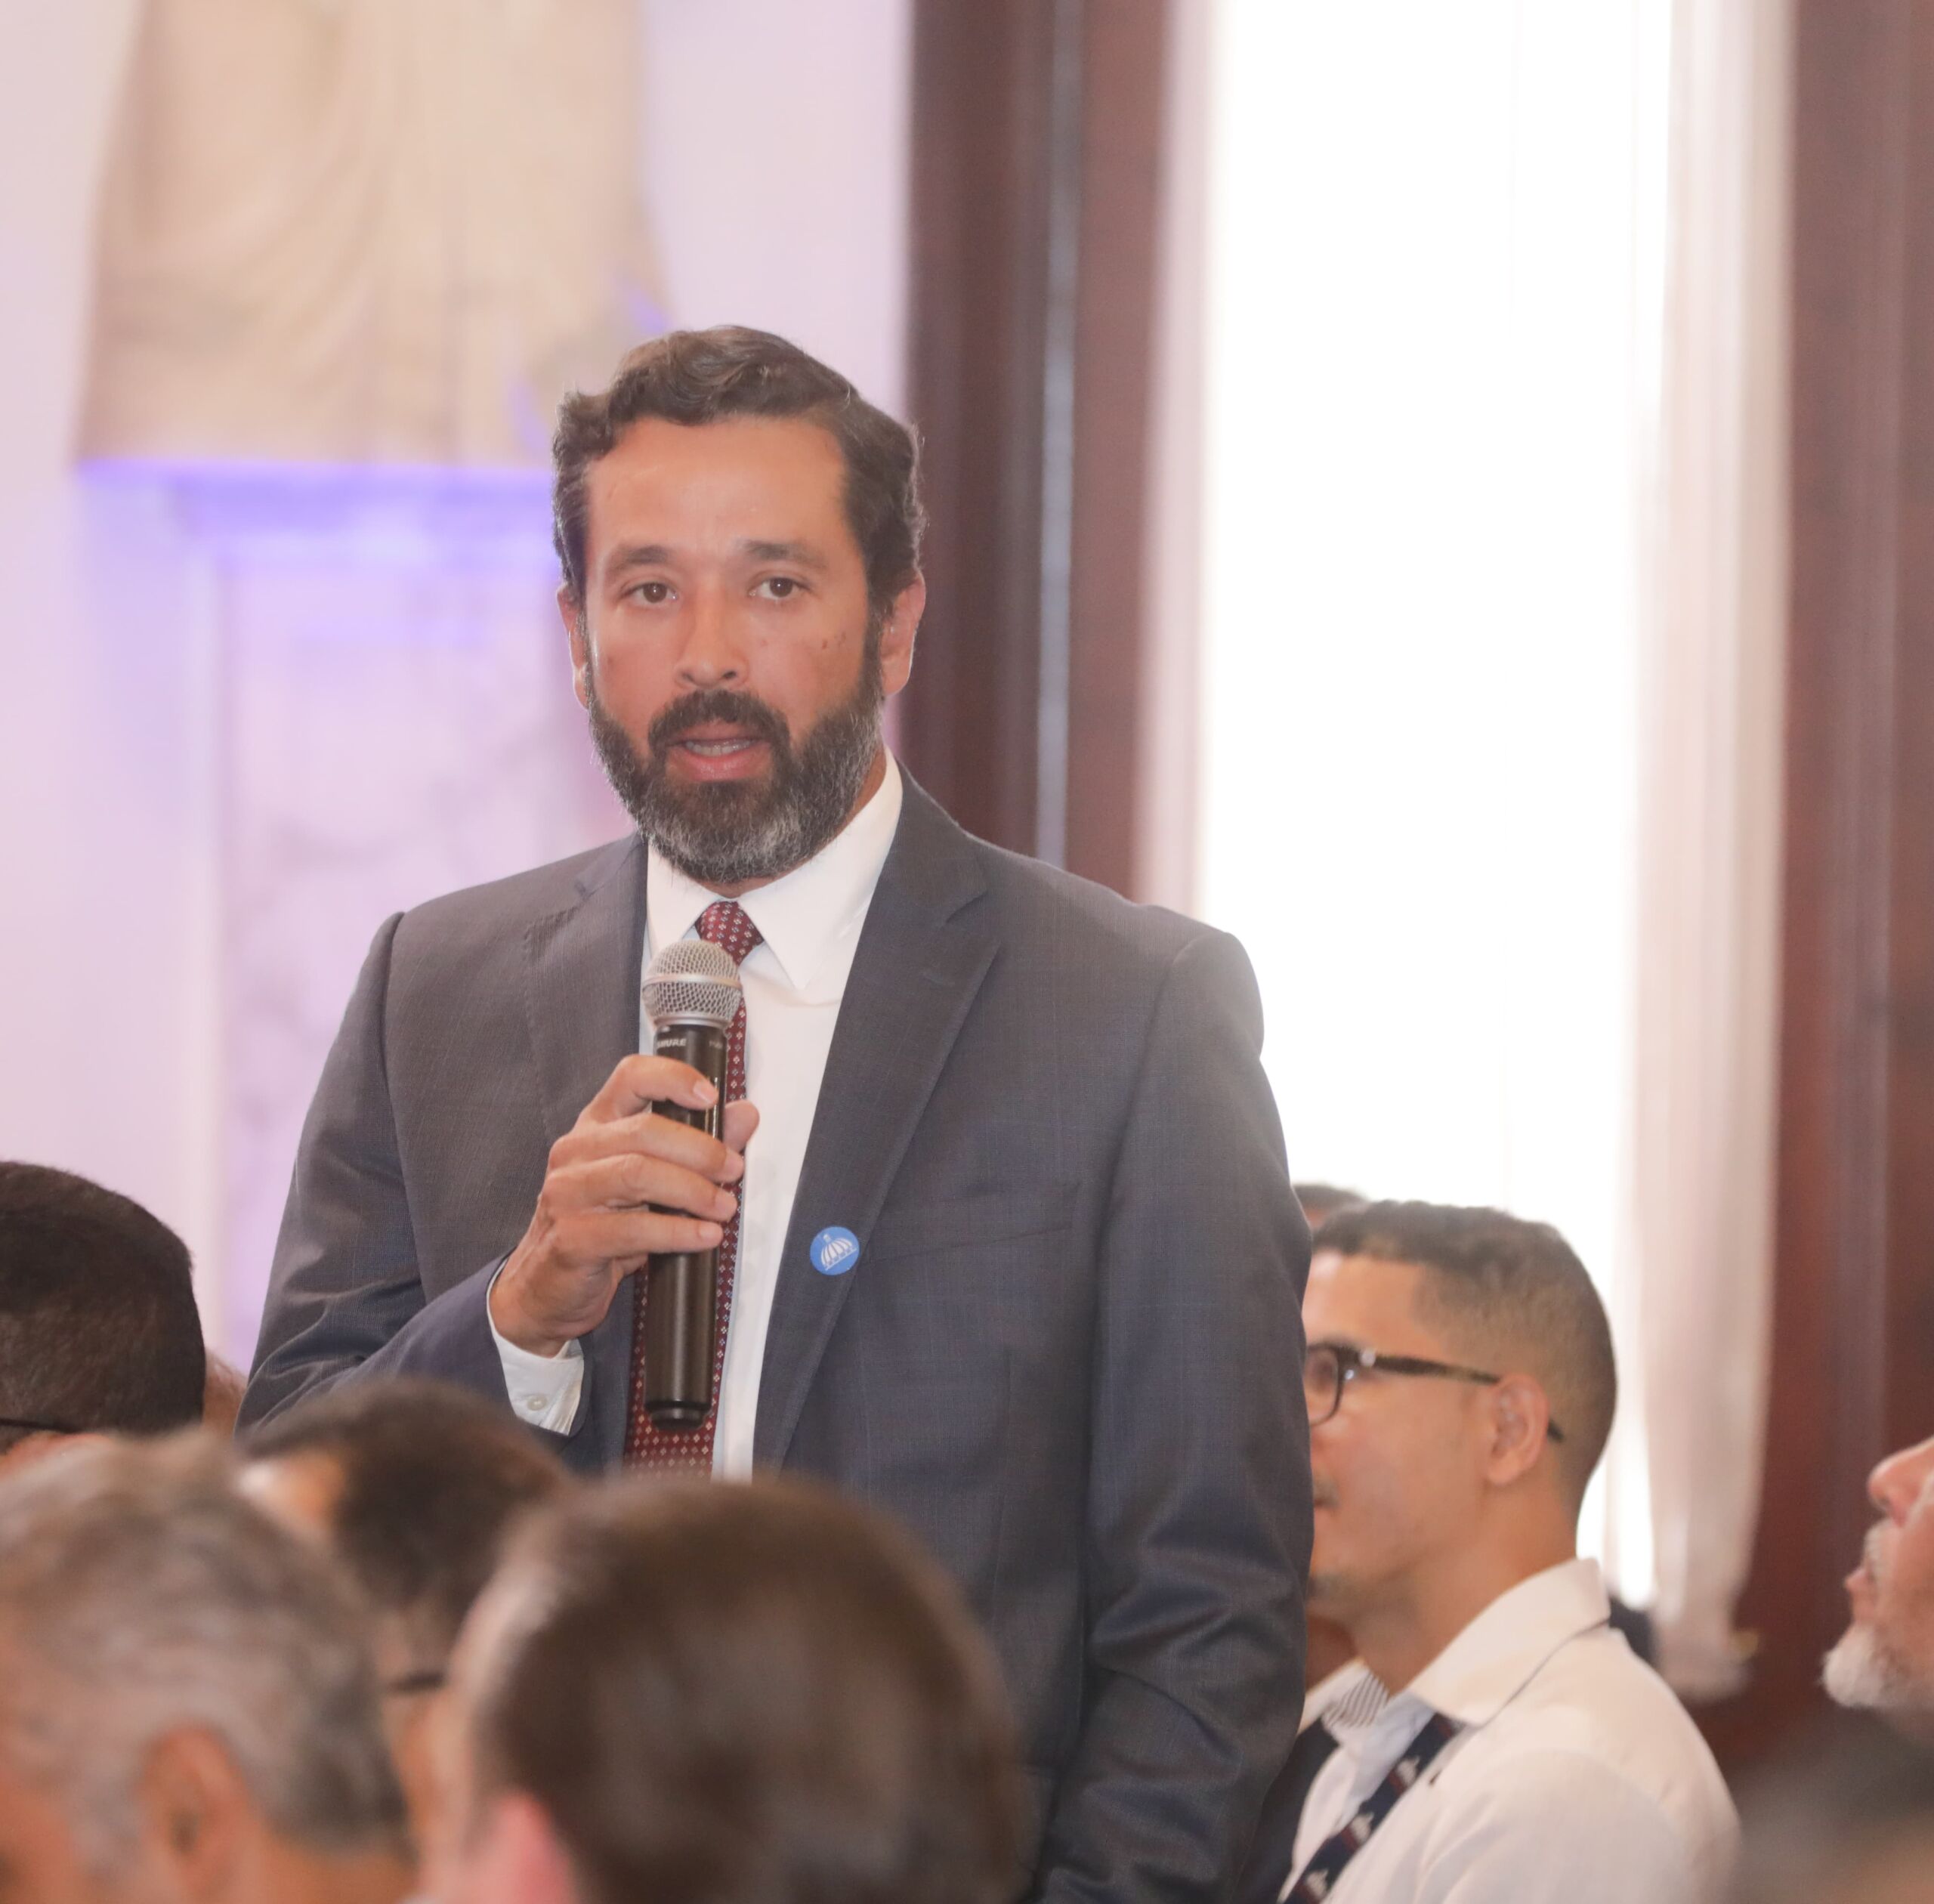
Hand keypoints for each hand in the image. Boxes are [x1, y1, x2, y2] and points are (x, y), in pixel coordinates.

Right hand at [490, 1055, 759, 1356]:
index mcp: (595, 1127)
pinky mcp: (571, 1237)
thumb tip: (744, 1116)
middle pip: (644, 1131)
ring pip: (638, 1174)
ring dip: (693, 1190)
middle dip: (700, 1150)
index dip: (672, 1079)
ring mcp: (567, 1193)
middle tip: (733, 1169)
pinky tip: (704, 1237)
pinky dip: (678, 1232)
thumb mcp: (650, 1182)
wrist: (547, 1291)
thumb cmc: (600, 1229)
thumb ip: (696, 1145)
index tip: (709, 1097)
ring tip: (723, 1207)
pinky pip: (633, 1228)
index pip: (630, 1078)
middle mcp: (575, 1152)